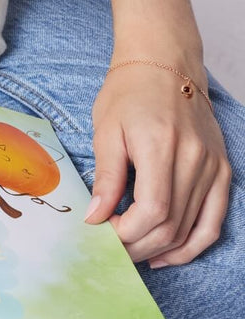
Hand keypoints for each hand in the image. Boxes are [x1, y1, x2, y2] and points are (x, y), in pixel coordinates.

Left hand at [85, 62, 230, 266]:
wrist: (165, 65)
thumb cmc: (129, 92)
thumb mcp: (106, 130)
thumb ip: (105, 176)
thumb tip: (96, 217)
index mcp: (162, 147)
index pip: (152, 210)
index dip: (126, 232)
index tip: (101, 232)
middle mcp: (194, 160)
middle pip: (172, 225)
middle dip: (138, 246)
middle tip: (110, 249)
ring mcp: (213, 167)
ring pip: (191, 229)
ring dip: (160, 249)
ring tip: (131, 253)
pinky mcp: (222, 170)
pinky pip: (214, 221)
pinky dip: (192, 244)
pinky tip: (166, 254)